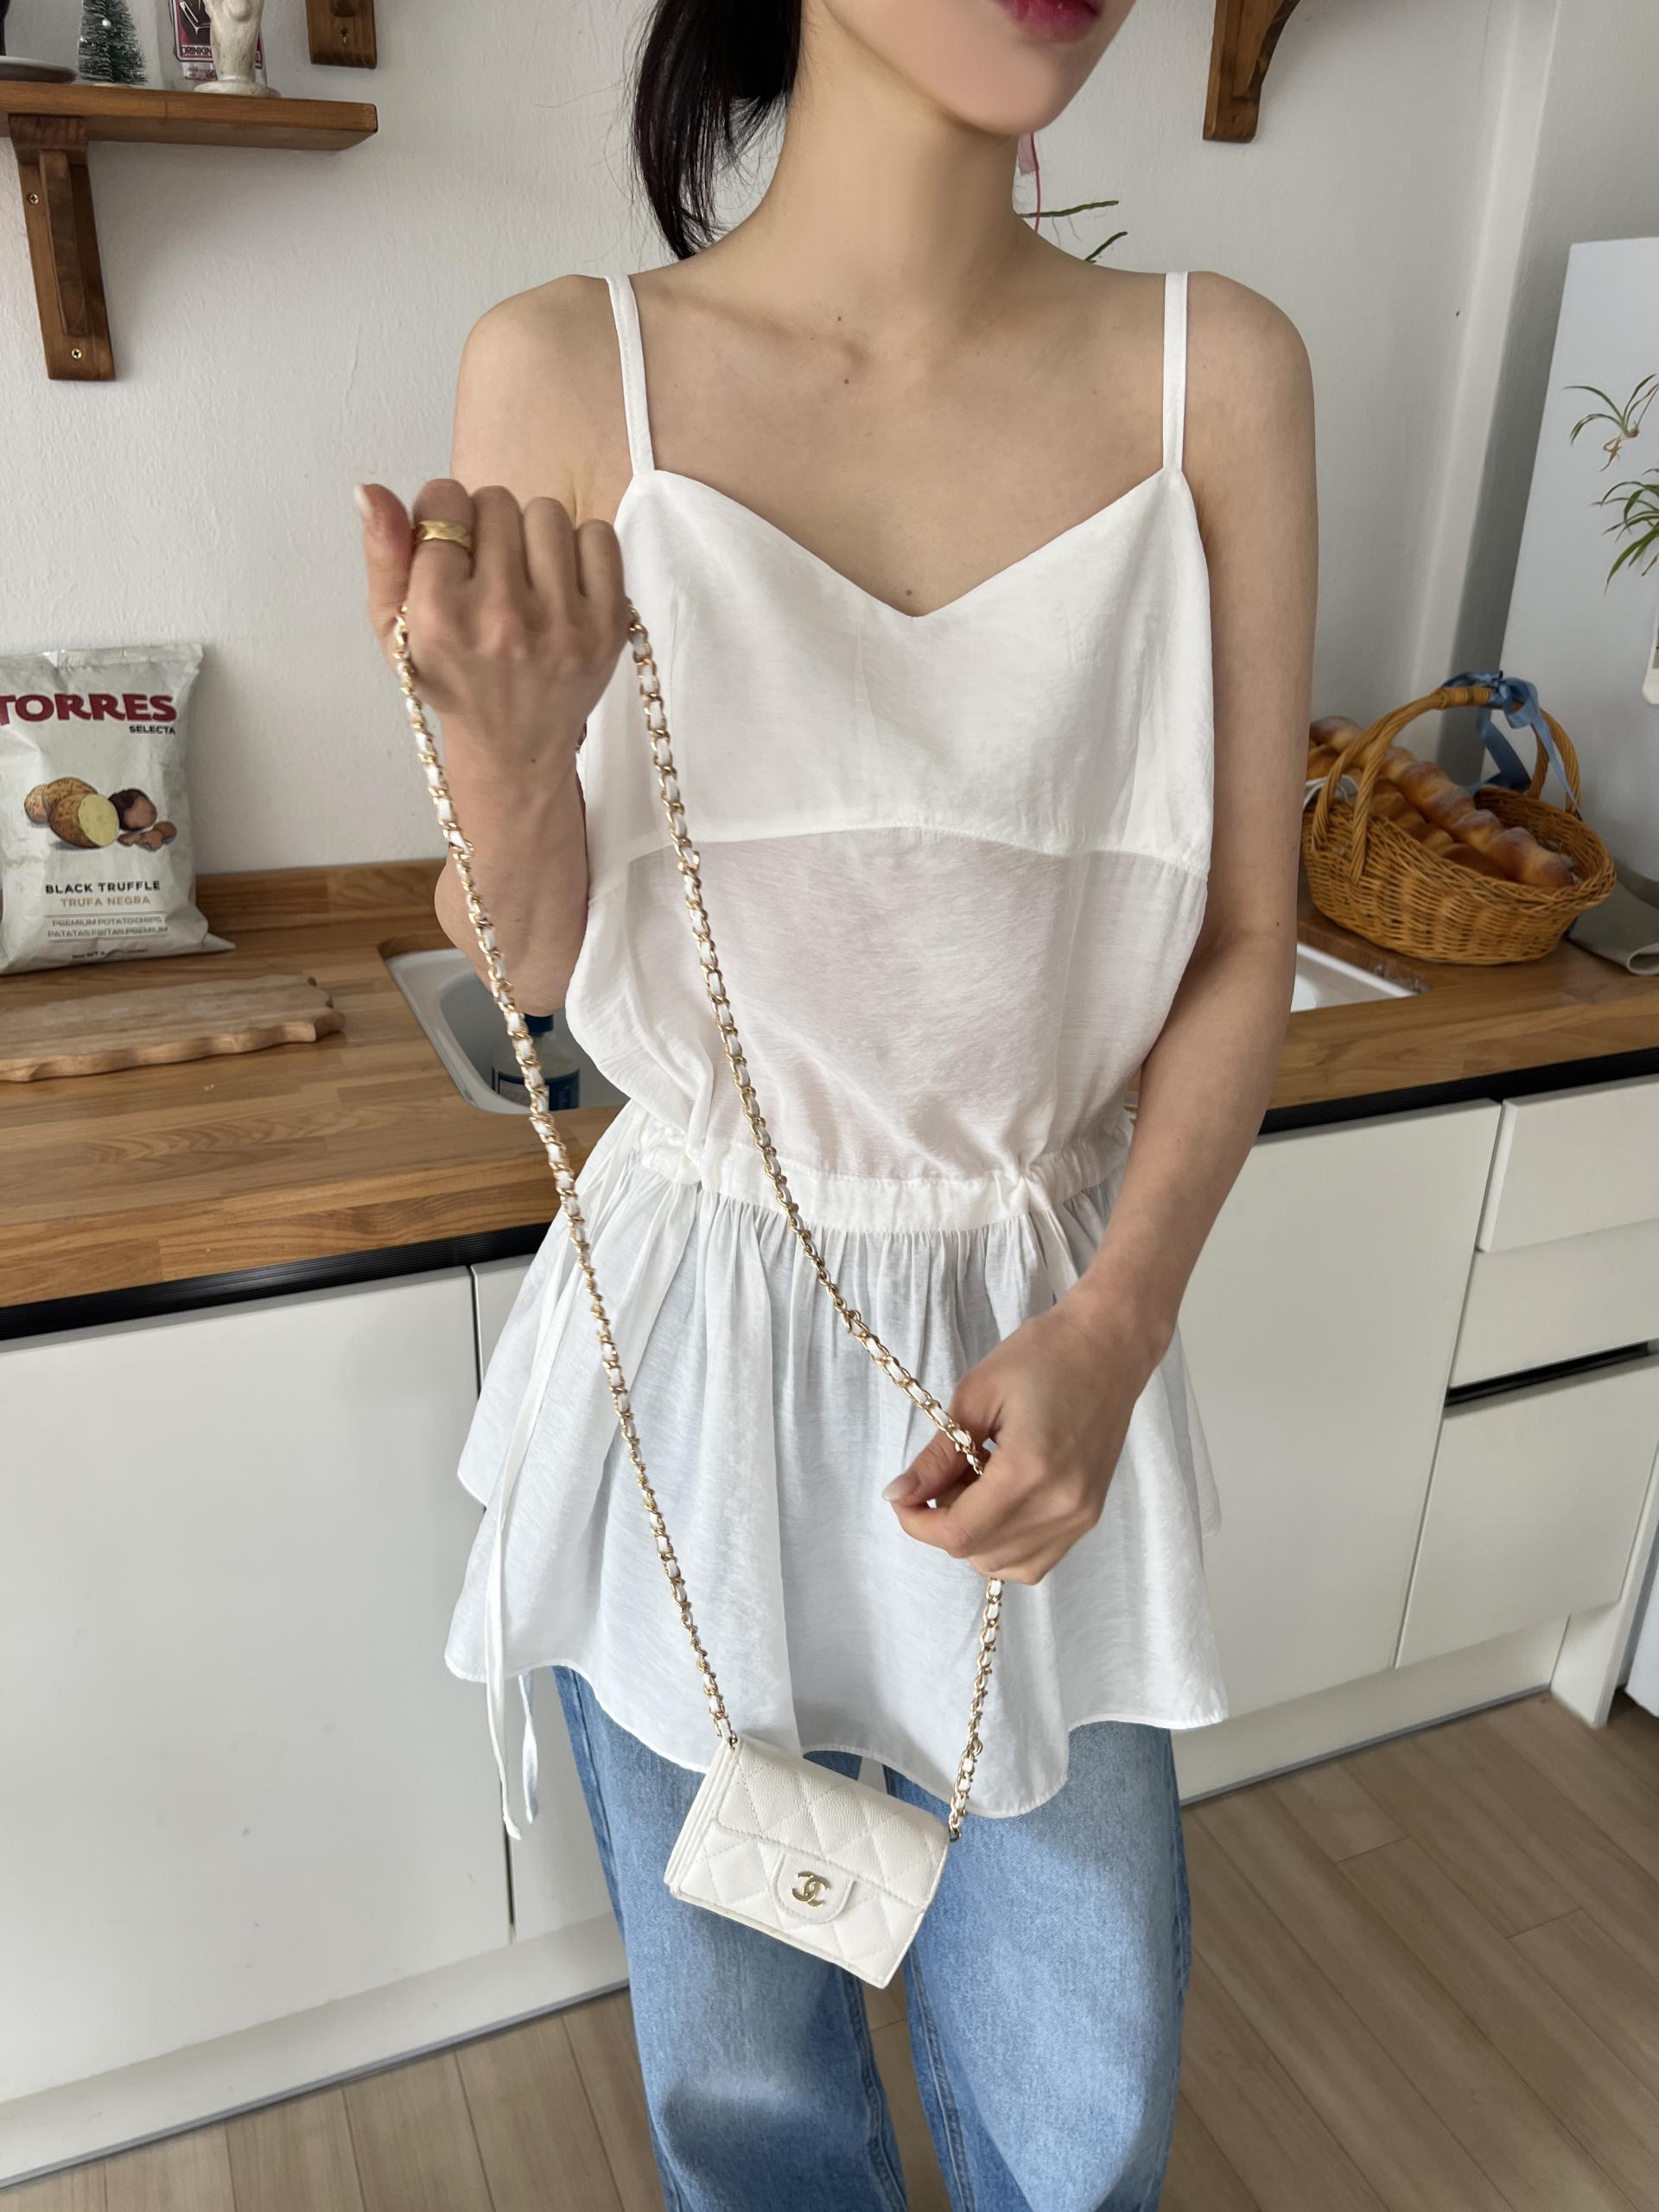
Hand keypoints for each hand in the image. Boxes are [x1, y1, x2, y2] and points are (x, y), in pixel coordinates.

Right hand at [356, 477, 629, 776]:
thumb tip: (371, 491)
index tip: (451, 545)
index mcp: (441, 616)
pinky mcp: (608, 626)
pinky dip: (581, 547)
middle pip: (496, 501)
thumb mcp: (396, 627)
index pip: (445, 501)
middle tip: (488, 568)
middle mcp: (502, 620)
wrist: (514, 744)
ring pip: (547, 512)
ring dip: (532, 534)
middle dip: (488, 525)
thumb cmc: (451, 678)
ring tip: (524, 576)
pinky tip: (562, 581)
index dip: (445, 514)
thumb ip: (382, 555)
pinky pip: (598, 534)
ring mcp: (563, 624)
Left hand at [882, 1285, 1161, 1584]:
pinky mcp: (1089, 1516)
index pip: (960, 1533)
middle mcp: (1062, 1506)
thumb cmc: (1044, 1354)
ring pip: (1006, 1564)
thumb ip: (938, 1455)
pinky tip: (1000, 1498)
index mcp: (1031, 1471)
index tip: (902, 1496)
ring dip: (975, 1535)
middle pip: (979, 1553)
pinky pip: (1036, 1558)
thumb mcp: (977, 1394)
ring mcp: (1081, 1517)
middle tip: (945, 1472)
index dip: (918, 1523)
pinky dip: (1005, 1542)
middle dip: (944, 1523)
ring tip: (975, 1481)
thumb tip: (899, 1495)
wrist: (1109, 1346)